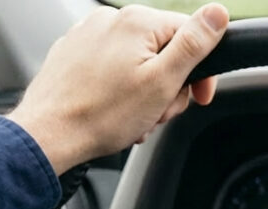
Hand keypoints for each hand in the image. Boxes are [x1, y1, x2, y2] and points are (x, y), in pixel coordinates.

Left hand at [7, 3, 228, 174]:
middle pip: (163, 50)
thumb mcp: (162, 82)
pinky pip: (111, 68)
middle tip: (155, 112)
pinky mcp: (73, 53)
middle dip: (167, 86)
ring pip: (138, 62)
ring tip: (132, 116)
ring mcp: (88, 35)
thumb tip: (218, 13)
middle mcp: (110, 19)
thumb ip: (193, 44)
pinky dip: (119, 90)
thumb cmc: (102, 115)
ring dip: (145, 93)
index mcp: (137, 21)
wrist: (49, 135)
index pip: (191, 35)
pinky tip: (113, 111)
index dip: (201, 71)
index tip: (199, 97)